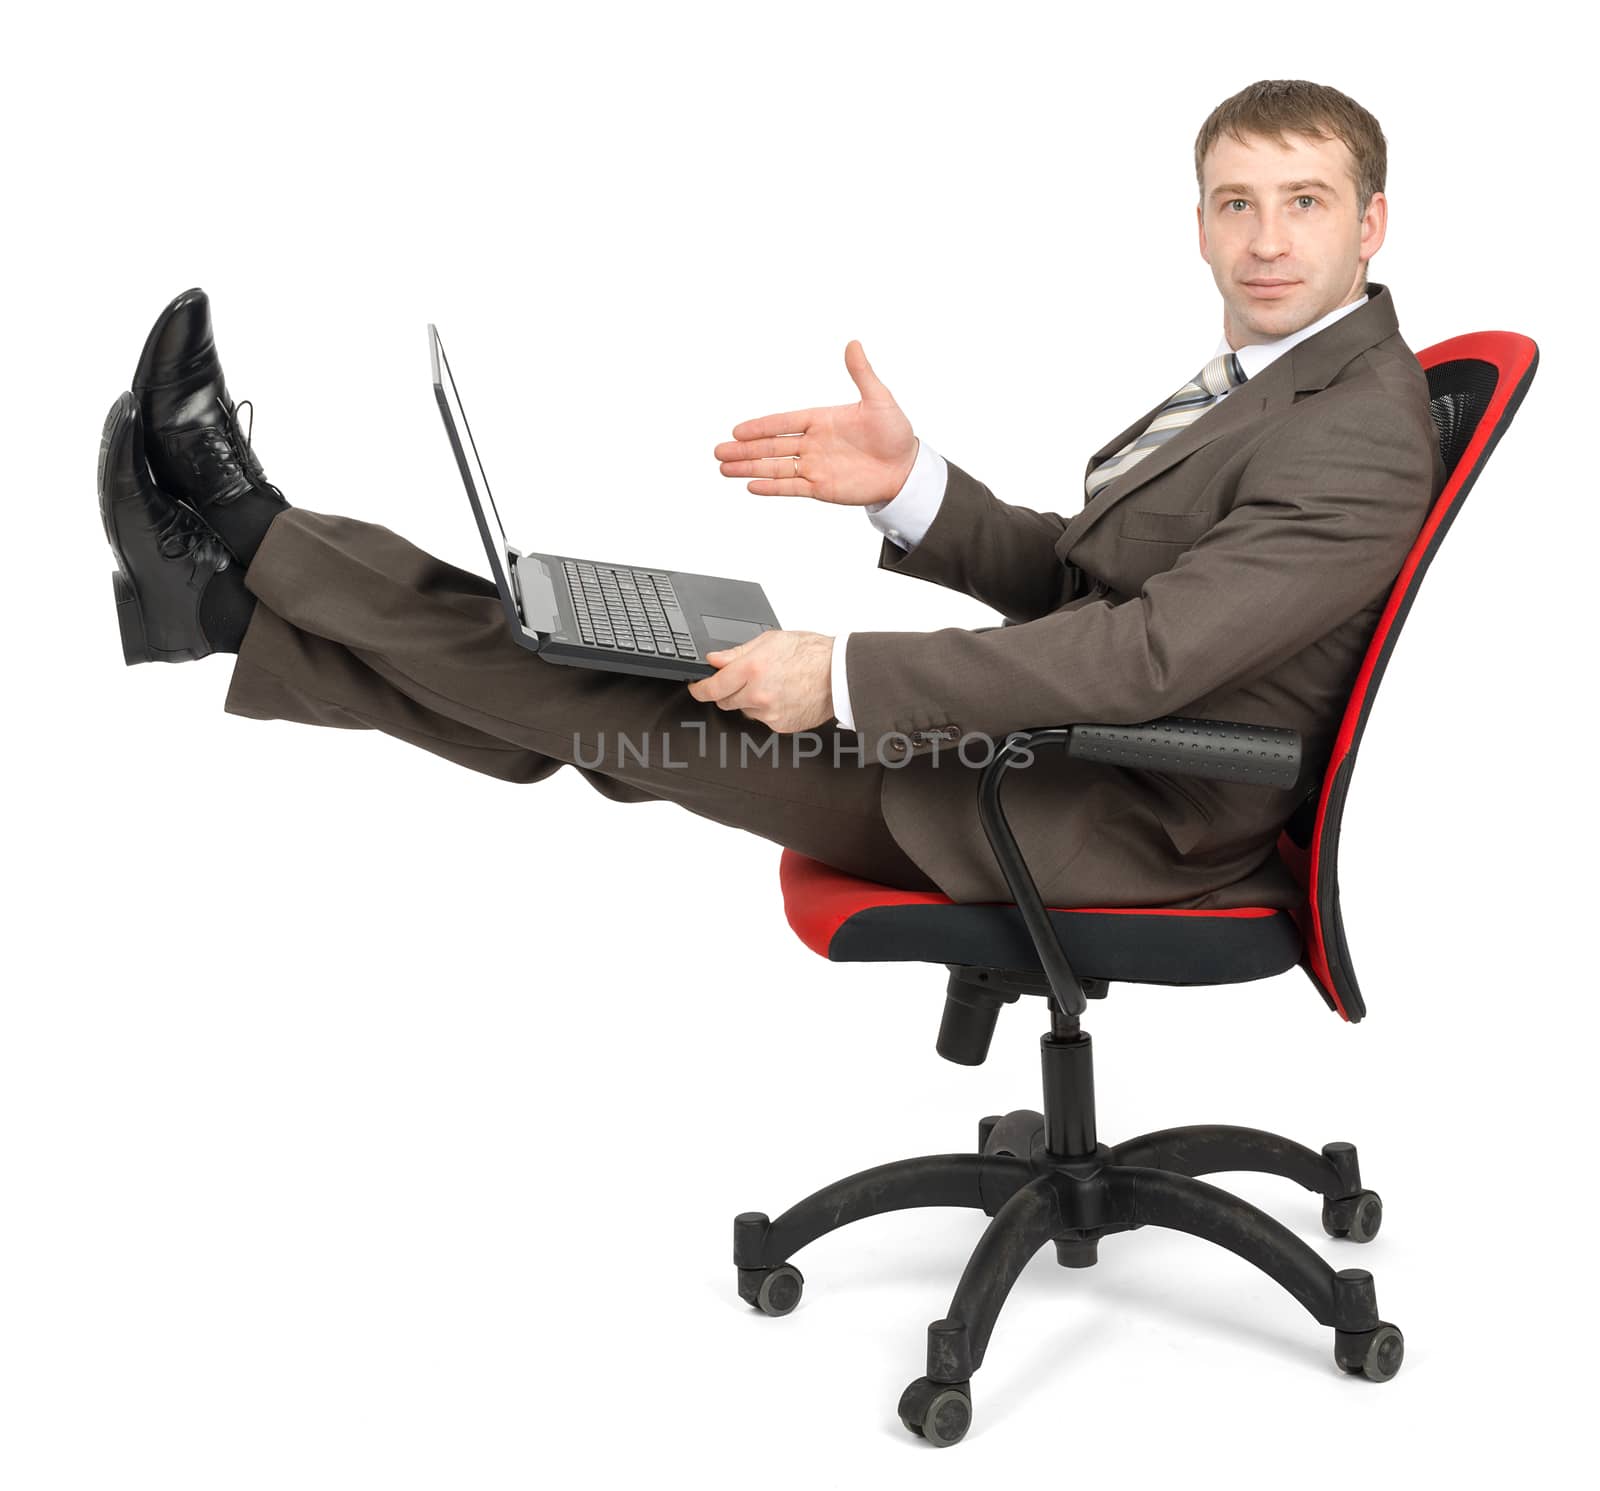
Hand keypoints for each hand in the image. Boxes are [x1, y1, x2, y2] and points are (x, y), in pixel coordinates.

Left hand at [686, 630, 835, 733]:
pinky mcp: (779, 726)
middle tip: (746, 679)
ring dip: (749, 701)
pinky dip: (767, 710)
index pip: (712, 687)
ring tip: (772, 685)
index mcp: (752, 669)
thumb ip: (737, 653)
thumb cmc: (811, 653)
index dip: (700, 689)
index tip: (697, 688)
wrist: (840, 674)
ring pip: (744, 710)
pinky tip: (783, 696)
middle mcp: (757, 694)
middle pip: (724, 701)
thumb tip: (714, 660)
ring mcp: (768, 713)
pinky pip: (763, 719)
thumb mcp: (770, 640)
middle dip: (728, 691)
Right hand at [714, 340, 917, 506]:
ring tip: (724, 468)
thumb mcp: (879, 400)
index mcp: (821, 420)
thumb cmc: (895, 432)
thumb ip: (862, 374)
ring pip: (775, 468)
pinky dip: (772, 487)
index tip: (737, 430)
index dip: (760, 427)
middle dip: (744, 449)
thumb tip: (853, 343)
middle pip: (771, 447)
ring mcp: (815, 467)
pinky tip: (750, 485)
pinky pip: (791, 488)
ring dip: (749, 467)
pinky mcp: (822, 488)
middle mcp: (813, 444)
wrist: (906, 469)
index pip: (783, 423)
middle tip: (718, 452)